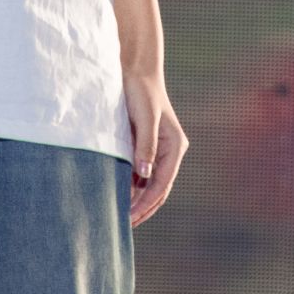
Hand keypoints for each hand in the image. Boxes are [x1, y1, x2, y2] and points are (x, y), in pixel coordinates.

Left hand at [123, 66, 186, 227]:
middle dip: (143, 207)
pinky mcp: (145, 144)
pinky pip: (140, 172)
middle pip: (158, 188)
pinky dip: (132, 185)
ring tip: (120, 215)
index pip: (162, 183)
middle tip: (125, 225)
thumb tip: (145, 175)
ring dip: (137, 199)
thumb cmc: (141, 91)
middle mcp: (169, 151)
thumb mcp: (145, 118)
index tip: (131, 217)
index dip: (147, 203)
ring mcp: (158, 149)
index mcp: (175, 147)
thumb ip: (146, 145)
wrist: (134, 68)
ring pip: (149, 182)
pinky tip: (119, 194)